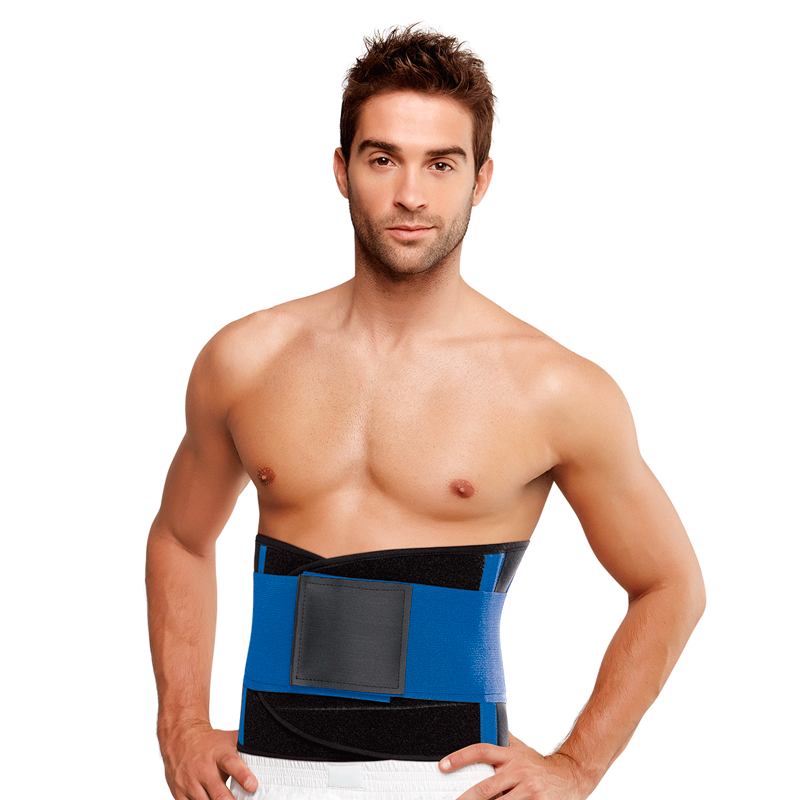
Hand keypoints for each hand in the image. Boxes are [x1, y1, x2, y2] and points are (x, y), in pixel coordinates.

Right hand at [159, 720, 257, 799]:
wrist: (181, 738)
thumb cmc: (210, 743)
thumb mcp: (229, 741)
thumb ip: (247, 749)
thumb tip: (270, 750)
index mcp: (219, 755)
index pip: (232, 764)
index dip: (243, 775)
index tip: (253, 785)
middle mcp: (204, 770)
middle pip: (218, 794)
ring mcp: (190, 784)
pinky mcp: (179, 794)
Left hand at [439, 732, 591, 799]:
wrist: (569, 776)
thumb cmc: (536, 764)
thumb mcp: (519, 748)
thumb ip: (500, 739)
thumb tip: (481, 722)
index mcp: (510, 755)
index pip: (481, 751)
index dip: (460, 757)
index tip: (443, 765)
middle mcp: (518, 771)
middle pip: (485, 787)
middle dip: (466, 798)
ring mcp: (528, 791)